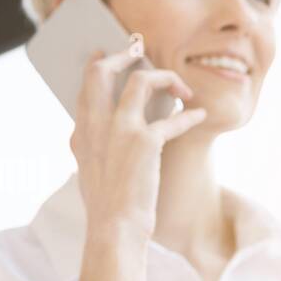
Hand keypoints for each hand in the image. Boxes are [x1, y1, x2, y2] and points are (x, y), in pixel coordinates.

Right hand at [69, 36, 205, 238]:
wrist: (114, 228)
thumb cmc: (108, 206)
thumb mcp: (91, 171)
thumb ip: (96, 146)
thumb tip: (111, 129)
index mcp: (80, 133)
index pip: (85, 86)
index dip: (99, 66)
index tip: (108, 56)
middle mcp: (94, 125)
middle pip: (102, 71)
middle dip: (123, 55)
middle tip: (140, 51)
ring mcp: (119, 131)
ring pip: (140, 82)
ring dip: (164, 78)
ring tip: (181, 87)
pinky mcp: (145, 143)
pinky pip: (173, 118)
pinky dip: (189, 116)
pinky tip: (199, 116)